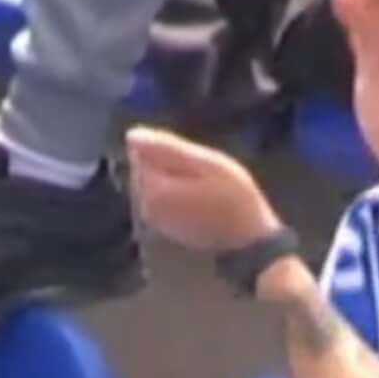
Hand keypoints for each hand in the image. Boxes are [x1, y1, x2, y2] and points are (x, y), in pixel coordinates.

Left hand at [124, 127, 280, 254]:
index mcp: (152, 189)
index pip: (143, 151)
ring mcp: (153, 221)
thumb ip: (168, 148)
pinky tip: (200, 199)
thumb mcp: (207, 163)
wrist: (247, 241)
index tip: (196, 158)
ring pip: (154, 183)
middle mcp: (144, 207)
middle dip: (168, 164)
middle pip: (145, 168)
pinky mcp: (163, 229)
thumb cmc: (233, 198)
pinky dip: (177, 194)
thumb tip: (131, 135)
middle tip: (203, 172)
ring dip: (174, 178)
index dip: (169, 148)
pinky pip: (162, 199)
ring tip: (204, 186)